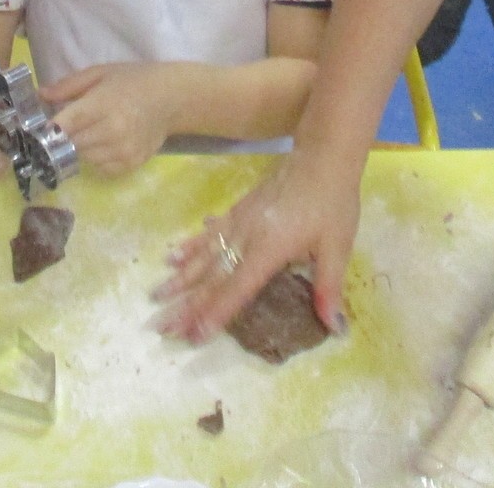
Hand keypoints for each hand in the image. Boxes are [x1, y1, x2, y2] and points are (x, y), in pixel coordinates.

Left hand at [41, 63, 175, 176]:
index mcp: (103, 104)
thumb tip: (40, 95)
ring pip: (84, 158)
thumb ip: (69, 86)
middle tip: (65, 129)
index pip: (67, 124)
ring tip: (90, 133)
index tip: (38, 131)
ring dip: (80, 148)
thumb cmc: (133, 81)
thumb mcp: (100, 73)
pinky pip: (101, 168)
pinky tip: (104, 144)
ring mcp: (123, 150)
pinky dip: (96, 159)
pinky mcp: (131, 163)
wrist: (171, 99)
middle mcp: (113, 130)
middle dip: (63, 138)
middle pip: (72, 143)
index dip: (49, 129)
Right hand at [151, 148, 359, 342]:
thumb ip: (329, 287)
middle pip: (211, 276)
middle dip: (185, 304)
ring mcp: (238, 222)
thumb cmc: (332, 204)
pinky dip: (189, 246)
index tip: (194, 335)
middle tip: (160, 326)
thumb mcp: (337, 247)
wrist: (321, 158)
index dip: (216, 314)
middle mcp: (246, 237)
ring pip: (203, 255)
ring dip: (179, 278)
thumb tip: (335, 328)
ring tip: (156, 295)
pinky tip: (172, 256)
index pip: (237, 289)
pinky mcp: (238, 210)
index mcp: (268, 250)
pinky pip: (208, 233)